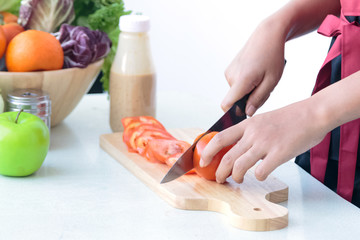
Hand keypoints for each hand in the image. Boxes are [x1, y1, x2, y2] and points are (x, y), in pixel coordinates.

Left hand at [200, 100, 327, 182]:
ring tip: (237, 179)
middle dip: (219, 171)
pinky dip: (259, 177)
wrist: (313, 113)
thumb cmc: (291, 117)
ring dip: (236, 176)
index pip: (220, 137)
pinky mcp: (279, 153)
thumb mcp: (264, 119)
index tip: (203, 160)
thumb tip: (239, 146)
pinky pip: (261, 171)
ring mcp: (266, 143)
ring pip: (240, 166)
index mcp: (248, 124)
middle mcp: (253, 133)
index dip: (208, 151)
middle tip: (219, 178)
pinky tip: (262, 175)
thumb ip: (251, 131)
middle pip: (227, 156)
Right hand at [222, 19, 285, 115]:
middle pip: (235, 100)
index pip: (227, 105)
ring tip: (261, 77)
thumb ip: (258, 99)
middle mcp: (231, 77)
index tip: (246, 112)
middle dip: (248, 99)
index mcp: (241, 80)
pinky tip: (256, 72)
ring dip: (248, 90)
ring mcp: (229, 72)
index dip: (234, 113)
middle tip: (264, 87)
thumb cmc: (272, 56)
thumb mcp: (271, 81)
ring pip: (237, 92)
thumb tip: (247, 113)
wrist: (267, 35)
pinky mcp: (230, 69)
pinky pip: (236, 84)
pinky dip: (246, 83)